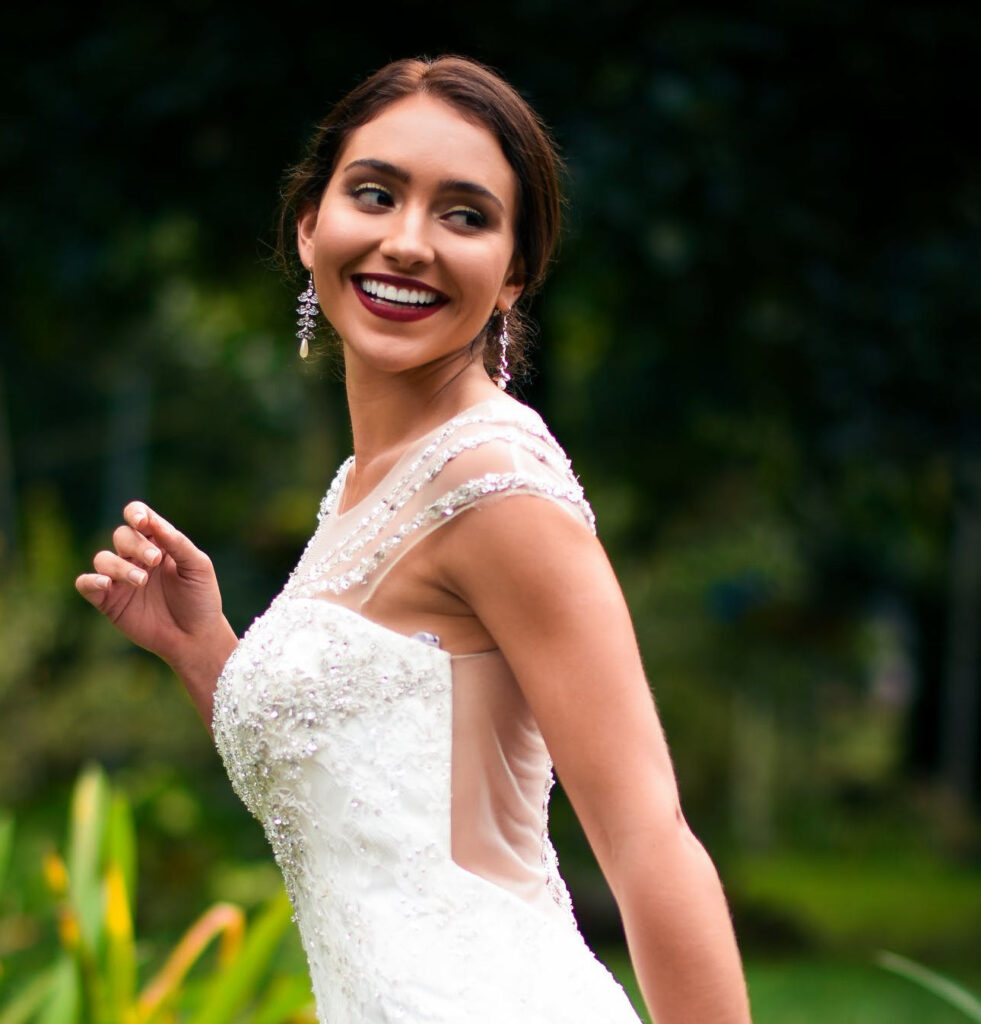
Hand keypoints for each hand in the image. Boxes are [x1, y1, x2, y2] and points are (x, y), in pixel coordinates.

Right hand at [75, 502, 236, 720]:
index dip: (136, 514)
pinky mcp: (108, 601)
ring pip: (103, 558)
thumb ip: (177, 543)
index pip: (139, 517)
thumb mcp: (197, 567)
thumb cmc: (200, 599)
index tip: (142, 522)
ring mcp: (120, 579)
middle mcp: (136, 557)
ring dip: (120, 566)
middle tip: (155, 560)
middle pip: (122, 536)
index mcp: (159, 543)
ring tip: (141, 581)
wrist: (196, 637)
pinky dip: (91, 580)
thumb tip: (153, 520)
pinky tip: (106, 584)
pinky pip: (86, 584)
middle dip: (136, 545)